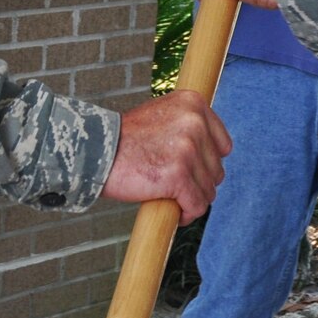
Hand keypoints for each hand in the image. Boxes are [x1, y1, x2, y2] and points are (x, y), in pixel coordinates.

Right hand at [102, 90, 232, 222]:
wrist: (94, 151)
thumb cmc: (125, 140)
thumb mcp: (162, 116)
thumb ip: (189, 125)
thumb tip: (218, 150)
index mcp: (193, 103)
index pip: (223, 145)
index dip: (206, 163)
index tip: (187, 170)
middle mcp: (194, 122)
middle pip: (216, 170)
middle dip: (196, 183)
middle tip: (170, 184)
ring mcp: (188, 149)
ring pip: (208, 190)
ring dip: (191, 199)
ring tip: (168, 196)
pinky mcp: (179, 175)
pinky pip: (197, 205)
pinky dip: (187, 214)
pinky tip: (174, 211)